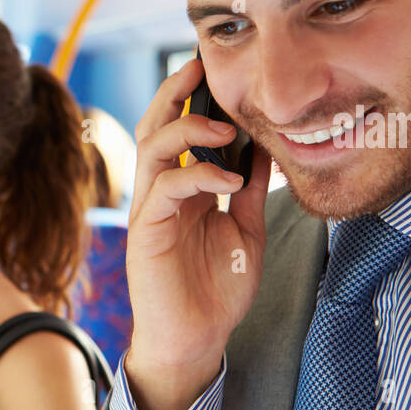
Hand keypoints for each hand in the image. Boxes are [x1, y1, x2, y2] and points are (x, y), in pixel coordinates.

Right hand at [125, 57, 270, 409]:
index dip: (191, 100)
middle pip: (153, 128)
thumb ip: (249, 191)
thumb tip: (264, 147)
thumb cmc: (216, 292)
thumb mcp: (246, 231)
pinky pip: (165, 190)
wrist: (197, 341)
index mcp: (183, 191)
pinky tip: (226, 181)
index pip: (178, 132)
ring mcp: (150, 212)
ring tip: (223, 128)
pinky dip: (197, 177)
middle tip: (198, 68)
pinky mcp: (146, 234)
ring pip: (152, 150)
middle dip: (173, 94)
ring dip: (186, 130)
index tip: (215, 71)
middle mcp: (161, 195)